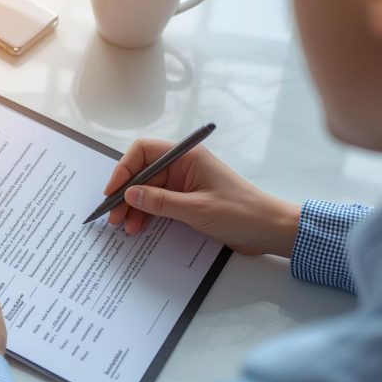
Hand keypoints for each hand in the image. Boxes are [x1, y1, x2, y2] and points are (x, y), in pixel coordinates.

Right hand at [105, 139, 301, 256]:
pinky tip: (139, 228)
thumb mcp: (196, 209)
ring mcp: (185, 184)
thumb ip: (160, 202)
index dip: (124, 169)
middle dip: (126, 195)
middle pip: (143, 174)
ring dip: (134, 208)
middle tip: (112, 217)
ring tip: (125, 227)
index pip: (144, 152)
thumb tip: (128, 195)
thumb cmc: (240, 213)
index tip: (113, 192)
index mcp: (187, 157)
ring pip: (148, 191)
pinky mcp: (188, 201)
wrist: (269, 230)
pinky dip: (147, 215)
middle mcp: (183, 166)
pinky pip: (159, 204)